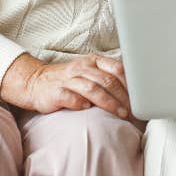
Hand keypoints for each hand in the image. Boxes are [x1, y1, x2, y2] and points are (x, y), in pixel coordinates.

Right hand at [0, 52, 131, 116]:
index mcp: (93, 61)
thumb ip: (108, 76)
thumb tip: (134, 89)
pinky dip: (81, 103)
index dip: (130, 84)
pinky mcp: (56, 92)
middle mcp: (82, 68)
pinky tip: (89, 109)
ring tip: (120, 114)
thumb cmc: (69, 79)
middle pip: (107, 81)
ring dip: (109, 103)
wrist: (36, 82)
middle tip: (132, 111)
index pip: (116, 68)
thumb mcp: (89, 71)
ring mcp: (68, 80)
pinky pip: (71, 98)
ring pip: (92, 89)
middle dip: (122, 97)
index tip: (139, 98)